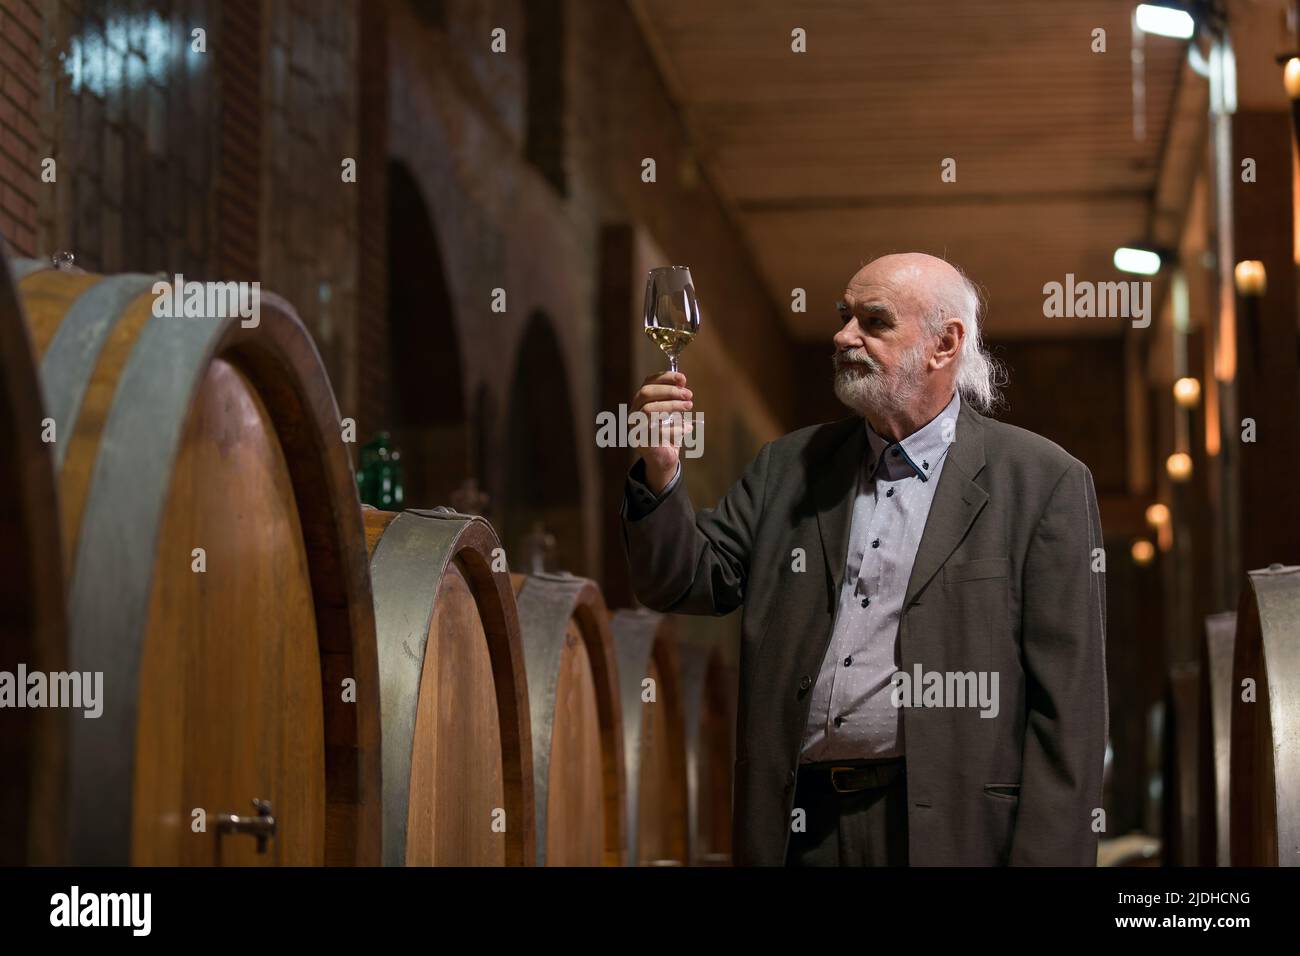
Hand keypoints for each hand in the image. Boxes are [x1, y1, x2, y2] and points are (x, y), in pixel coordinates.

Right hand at [631, 371, 693, 493]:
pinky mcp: (642, 442)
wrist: (663, 460)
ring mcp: (635, 428)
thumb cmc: (668, 433)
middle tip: (689, 395)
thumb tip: (682, 383)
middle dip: (669, 391)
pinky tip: (688, 428)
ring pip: (648, 410)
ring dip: (672, 406)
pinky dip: (675, 429)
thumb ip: (674, 399)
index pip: (647, 383)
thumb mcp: (672, 413)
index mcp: (640, 403)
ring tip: (689, 407)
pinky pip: (657, 432)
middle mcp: (634, 413)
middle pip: (645, 393)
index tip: (683, 378)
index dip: (664, 378)